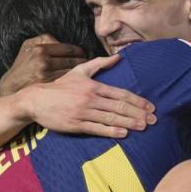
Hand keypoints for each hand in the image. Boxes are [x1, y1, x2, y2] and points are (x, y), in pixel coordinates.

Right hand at [0, 34, 86, 96]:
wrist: (11, 87)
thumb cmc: (22, 66)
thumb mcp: (28, 47)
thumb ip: (44, 39)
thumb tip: (61, 40)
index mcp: (40, 48)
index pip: (68, 48)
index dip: (79, 52)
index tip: (83, 54)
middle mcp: (43, 60)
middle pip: (73, 60)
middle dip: (82, 62)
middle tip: (88, 64)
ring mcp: (46, 74)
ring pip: (72, 71)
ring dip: (81, 73)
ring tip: (84, 73)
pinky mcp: (48, 86)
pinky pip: (67, 81)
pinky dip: (75, 81)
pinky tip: (77, 82)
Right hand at [19, 55, 156, 137]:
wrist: (36, 100)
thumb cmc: (60, 86)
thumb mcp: (79, 71)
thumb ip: (100, 64)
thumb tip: (119, 57)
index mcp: (93, 86)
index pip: (120, 93)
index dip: (137, 101)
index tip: (150, 107)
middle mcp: (90, 99)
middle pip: (119, 106)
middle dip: (138, 113)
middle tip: (153, 120)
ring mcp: (83, 112)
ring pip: (111, 118)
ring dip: (129, 123)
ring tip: (143, 127)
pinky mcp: (76, 125)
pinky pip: (97, 128)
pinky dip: (111, 131)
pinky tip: (123, 133)